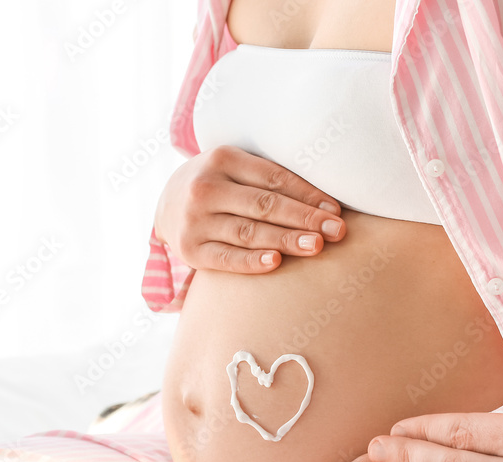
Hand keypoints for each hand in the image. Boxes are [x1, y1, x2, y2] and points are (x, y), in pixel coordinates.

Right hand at [153, 145, 345, 272]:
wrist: (166, 205)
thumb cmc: (219, 185)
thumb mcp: (235, 168)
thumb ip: (269, 178)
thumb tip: (326, 201)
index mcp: (222, 158)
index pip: (273, 178)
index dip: (307, 195)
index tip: (335, 210)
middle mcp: (205, 188)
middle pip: (264, 205)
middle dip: (304, 219)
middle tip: (336, 231)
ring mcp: (195, 220)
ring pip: (248, 232)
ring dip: (286, 240)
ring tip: (316, 246)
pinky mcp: (190, 250)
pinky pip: (226, 258)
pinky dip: (251, 261)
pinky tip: (276, 262)